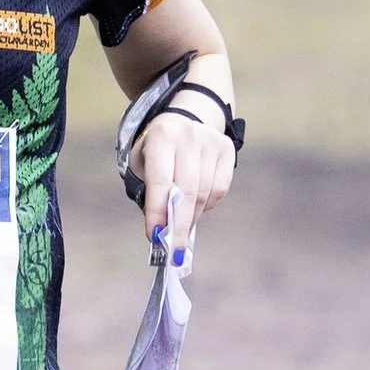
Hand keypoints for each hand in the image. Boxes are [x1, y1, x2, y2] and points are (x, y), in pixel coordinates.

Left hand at [128, 100, 235, 263]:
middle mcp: (188, 136)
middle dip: (178, 225)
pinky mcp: (227, 149)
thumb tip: (162, 232)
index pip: (161, 181)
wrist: (183, 118)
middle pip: (187, 192)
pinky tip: (196, 207)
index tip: (154, 237)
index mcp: (161, 137)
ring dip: (190, 218)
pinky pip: (219, 189)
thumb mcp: (142, 164)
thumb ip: (149, 193)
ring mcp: (211, 141)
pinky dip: (207, 205)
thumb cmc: (156, 150)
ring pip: (204, 194)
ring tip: (180, 229)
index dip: (158, 212)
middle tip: (173, 251)